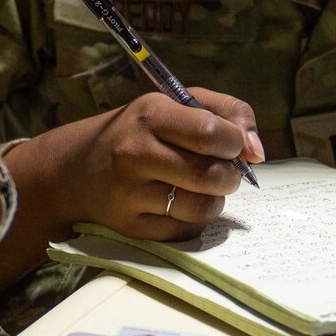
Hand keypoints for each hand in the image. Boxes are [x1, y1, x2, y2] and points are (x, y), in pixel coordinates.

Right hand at [11, 88, 261, 244]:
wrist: (77, 169)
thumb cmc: (140, 131)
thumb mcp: (176, 105)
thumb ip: (227, 113)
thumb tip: (258, 152)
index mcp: (150, 114)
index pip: (210, 132)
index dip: (235, 142)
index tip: (233, 145)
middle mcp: (135, 152)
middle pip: (210, 174)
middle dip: (231, 175)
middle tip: (225, 171)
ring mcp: (130, 193)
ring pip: (201, 207)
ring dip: (215, 200)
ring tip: (204, 188)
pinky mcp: (130, 226)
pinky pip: (184, 230)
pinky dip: (193, 220)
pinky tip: (181, 204)